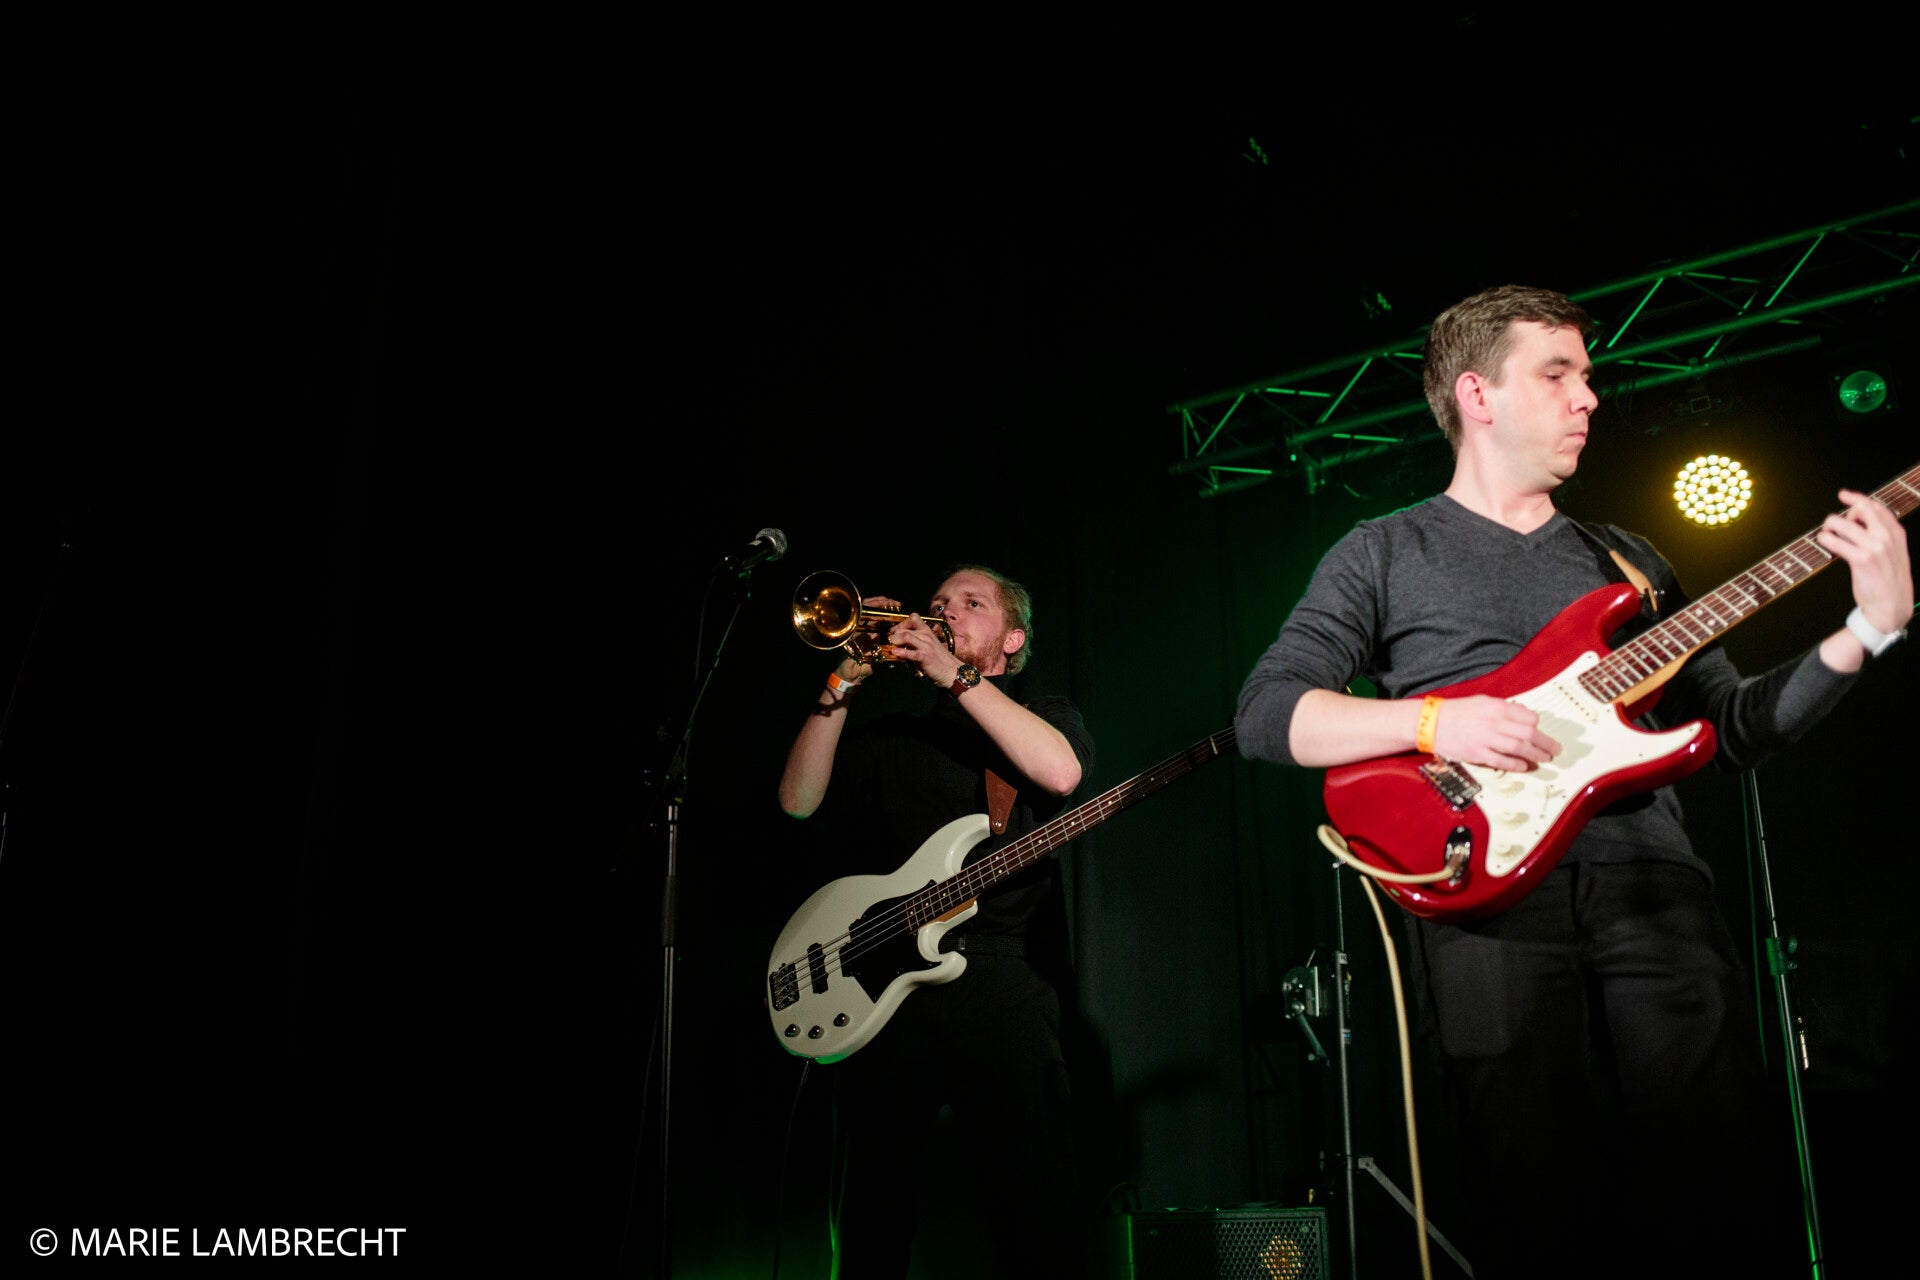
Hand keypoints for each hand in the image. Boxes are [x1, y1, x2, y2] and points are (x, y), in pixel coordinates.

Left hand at [885, 613, 959, 684]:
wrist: (951, 671)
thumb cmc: (938, 659)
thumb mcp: (926, 646)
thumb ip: (914, 642)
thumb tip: (897, 643)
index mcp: (926, 631)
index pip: (912, 618)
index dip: (900, 623)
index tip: (894, 632)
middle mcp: (926, 635)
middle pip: (905, 627)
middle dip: (893, 633)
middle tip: (888, 640)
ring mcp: (926, 645)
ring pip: (906, 636)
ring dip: (895, 639)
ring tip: (889, 644)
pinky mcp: (925, 657)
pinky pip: (911, 653)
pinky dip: (901, 652)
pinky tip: (894, 653)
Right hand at [1431, 695, 1560, 770]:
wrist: (1430, 722)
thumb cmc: (1456, 711)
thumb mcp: (1481, 701)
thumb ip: (1504, 707)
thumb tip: (1524, 715)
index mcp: (1496, 707)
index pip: (1528, 717)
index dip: (1537, 725)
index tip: (1539, 731)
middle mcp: (1494, 722)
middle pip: (1529, 734)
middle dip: (1546, 743)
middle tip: (1555, 749)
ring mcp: (1486, 739)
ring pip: (1520, 748)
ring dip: (1536, 755)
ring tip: (1545, 759)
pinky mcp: (1478, 754)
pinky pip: (1502, 761)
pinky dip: (1516, 765)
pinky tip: (1524, 766)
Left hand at [1818, 489, 1912, 634]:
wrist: (1892, 606)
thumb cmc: (1888, 581)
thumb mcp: (1893, 553)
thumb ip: (1880, 536)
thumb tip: (1856, 522)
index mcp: (1896, 533)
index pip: (1876, 506)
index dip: (1857, 498)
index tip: (1844, 495)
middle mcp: (1887, 537)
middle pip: (1860, 509)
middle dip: (1844, 513)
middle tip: (1834, 524)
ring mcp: (1875, 547)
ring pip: (1842, 523)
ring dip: (1829, 527)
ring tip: (1826, 536)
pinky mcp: (1861, 559)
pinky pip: (1836, 541)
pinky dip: (1825, 539)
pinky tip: (1824, 541)